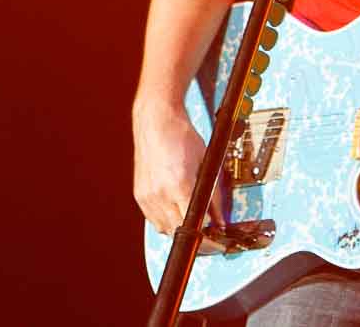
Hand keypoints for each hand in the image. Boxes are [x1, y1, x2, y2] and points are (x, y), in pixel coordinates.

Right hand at [132, 100, 226, 240]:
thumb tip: (219, 219)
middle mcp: (160, 194)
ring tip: (190, 220)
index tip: (214, 239)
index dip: (207, 237)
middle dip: (194, 236)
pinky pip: (152, 219)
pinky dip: (164, 220)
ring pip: (164, 229)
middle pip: (179, 231)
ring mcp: (148, 195)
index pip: (195, 225)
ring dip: (178, 229)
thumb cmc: (181, 135)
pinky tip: (174, 211)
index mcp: (179, 186)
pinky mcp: (140, 194)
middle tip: (206, 233)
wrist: (157, 120)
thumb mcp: (205, 163)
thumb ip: (213, 195)